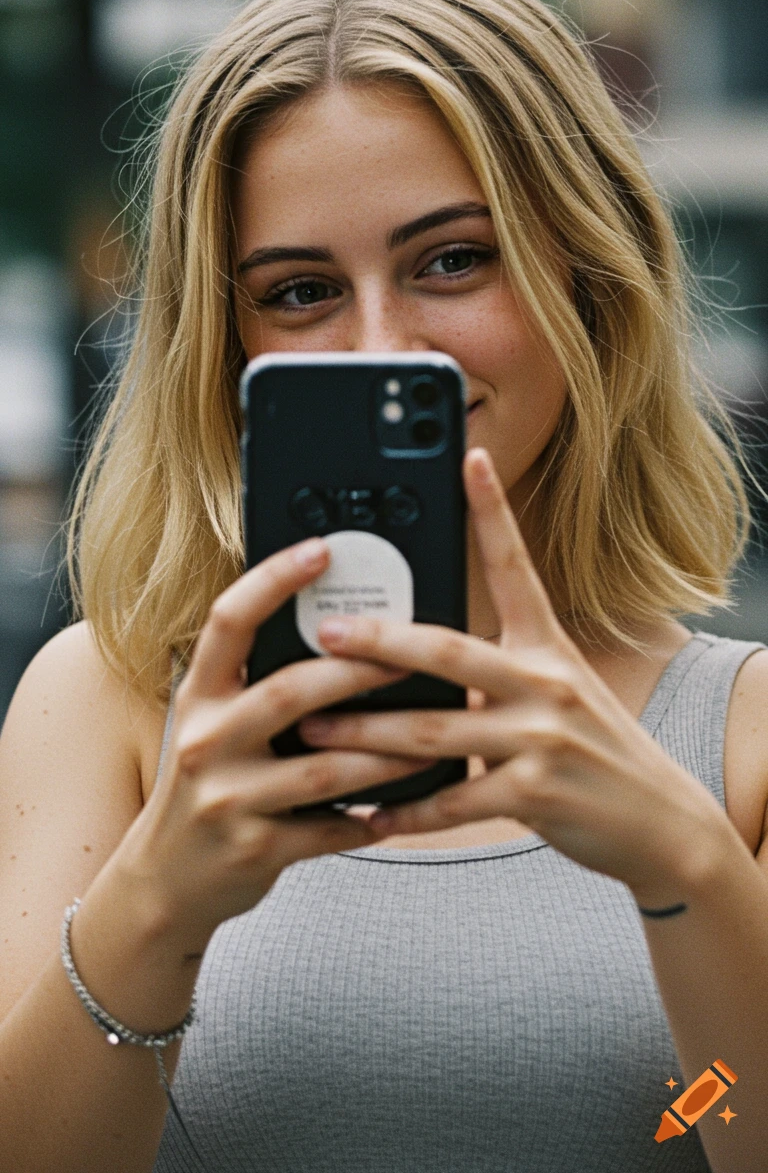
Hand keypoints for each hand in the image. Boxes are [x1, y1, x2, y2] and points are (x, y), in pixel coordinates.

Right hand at [115, 538, 425, 954]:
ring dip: (386, 752)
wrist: (164, 880)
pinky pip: (330, 830)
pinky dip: (370, 819)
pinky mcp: (255, 850)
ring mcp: (228, 799)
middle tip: (410, 656)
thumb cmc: (208, 785)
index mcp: (198, 695)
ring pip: (325, 767)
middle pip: (290, 691)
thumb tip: (340, 629)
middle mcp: (206, 740)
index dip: (273, 580)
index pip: (230, 621)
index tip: (321, 550)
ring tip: (432, 739)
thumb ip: (256, 684)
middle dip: (357, 671)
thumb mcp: (213, 724)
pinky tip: (402, 809)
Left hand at [298, 448, 729, 908]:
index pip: (514, 568)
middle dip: (377, 642)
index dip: (492, 511)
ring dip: (366, 734)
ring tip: (313, 730)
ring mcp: (540, 739)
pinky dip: (405, 814)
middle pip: (446, 651)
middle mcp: (544, 683)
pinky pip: (452, 802)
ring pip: (432, 731)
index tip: (468, 460)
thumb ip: (501, 671)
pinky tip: (367, 818)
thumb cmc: (597, 749)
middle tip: (323, 635)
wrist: (661, 821)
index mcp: (546, 648)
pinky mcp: (534, 795)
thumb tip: (424, 664)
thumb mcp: (562, 689)